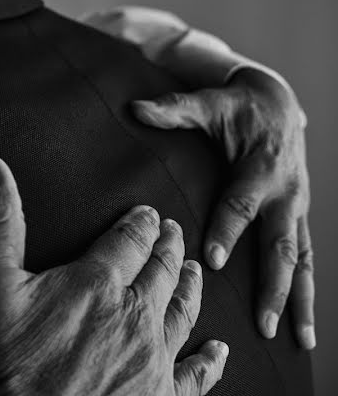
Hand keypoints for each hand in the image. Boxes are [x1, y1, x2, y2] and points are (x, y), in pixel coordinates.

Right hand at [0, 155, 227, 395]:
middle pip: (161, 271)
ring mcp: (152, 360)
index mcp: (96, 284)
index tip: (148, 213)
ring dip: (190, 287)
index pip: (129, 241)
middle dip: (168, 247)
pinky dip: (209, 361)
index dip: (140, 223)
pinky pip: (195, 376)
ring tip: (195, 270)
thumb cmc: (5, 365)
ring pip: (183, 313)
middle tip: (175, 231)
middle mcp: (134, 317)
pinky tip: (217, 350)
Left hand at [132, 67, 313, 348]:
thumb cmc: (235, 107)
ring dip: (299, 300)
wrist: (277, 103)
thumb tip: (135, 108)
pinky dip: (306, 293)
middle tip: (264, 322)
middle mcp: (285, 194)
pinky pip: (306, 260)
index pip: (241, 203)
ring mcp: (296, 210)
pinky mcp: (297, 219)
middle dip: (274, 286)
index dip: (227, 230)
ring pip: (302, 261)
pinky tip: (302, 327)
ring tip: (296, 339)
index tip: (211, 259)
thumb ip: (174, 109)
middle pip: (280, 246)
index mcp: (260, 169)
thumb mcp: (207, 103)